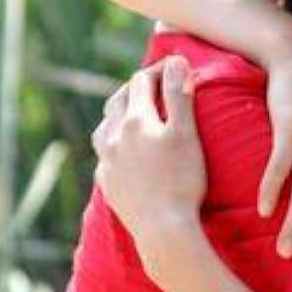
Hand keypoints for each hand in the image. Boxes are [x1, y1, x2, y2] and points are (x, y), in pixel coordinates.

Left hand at [92, 56, 205, 274]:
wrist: (163, 230)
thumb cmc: (182, 180)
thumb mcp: (186, 133)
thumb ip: (179, 95)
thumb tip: (176, 61)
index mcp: (136, 120)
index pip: (142, 81)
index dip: (158, 69)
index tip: (175, 66)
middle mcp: (114, 137)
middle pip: (118, 100)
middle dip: (135, 87)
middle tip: (153, 85)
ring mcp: (107, 162)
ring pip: (104, 127)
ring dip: (117, 115)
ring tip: (132, 115)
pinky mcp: (107, 184)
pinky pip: (104, 155)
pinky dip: (114, 144)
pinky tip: (124, 151)